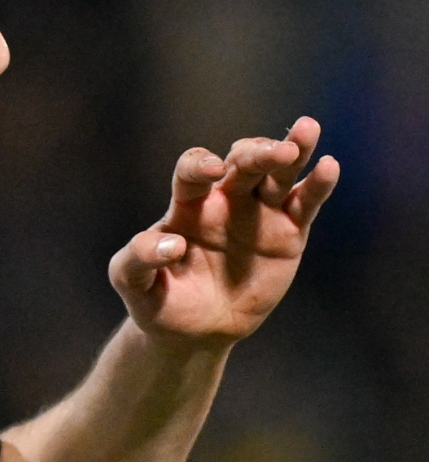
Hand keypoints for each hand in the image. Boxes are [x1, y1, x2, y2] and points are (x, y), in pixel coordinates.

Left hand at [109, 117, 338, 344]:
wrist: (193, 332)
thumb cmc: (158, 300)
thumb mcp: (132, 283)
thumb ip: (139, 258)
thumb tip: (173, 245)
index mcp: (188, 204)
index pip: (193, 170)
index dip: (201, 164)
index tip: (212, 170)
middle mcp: (226, 199)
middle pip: (243, 161)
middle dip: (258, 152)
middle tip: (277, 152)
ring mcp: (260, 212)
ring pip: (279, 173)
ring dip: (293, 149)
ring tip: (307, 129)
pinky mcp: (288, 233)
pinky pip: (305, 204)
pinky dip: (318, 185)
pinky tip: (329, 166)